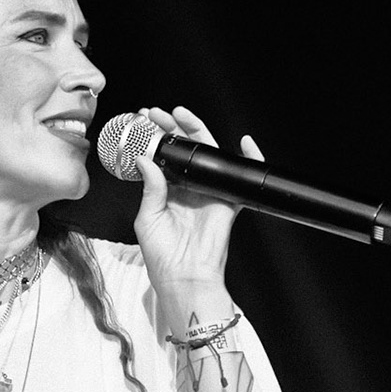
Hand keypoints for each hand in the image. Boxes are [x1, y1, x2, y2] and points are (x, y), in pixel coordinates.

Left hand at [130, 105, 263, 290]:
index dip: (154, 138)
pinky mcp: (227, 201)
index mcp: (167, 193)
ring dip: (197, 131)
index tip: (142, 122)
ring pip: (208, 154)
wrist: (184, 277)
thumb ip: (150, 187)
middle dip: (172, 128)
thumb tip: (146, 159)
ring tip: (181, 115)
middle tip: (158, 114)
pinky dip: (248, 159)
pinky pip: (241, 177)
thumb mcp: (147, 217)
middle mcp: (188, 189)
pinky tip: (244, 143)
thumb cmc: (163, 256)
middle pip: (184, 150)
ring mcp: (208, 193)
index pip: (162, 157)